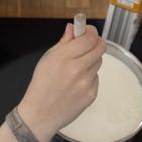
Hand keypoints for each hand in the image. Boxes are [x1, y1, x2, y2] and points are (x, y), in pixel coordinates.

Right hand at [17, 24, 105, 141]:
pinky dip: (89, 77)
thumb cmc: (41, 86)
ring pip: (98, 62)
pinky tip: (76, 82)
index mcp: (64, 57)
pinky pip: (96, 78)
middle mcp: (77, 69)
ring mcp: (86, 83)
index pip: (90, 37)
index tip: (87, 31)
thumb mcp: (47, 59)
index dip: (90, 32)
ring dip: (91, 60)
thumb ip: (63, 42)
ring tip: (77, 68)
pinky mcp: (91, 94)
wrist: (40, 114)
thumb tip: (73, 28)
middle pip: (100, 47)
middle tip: (88, 45)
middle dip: (95, 43)